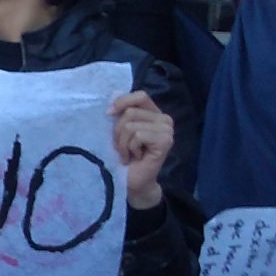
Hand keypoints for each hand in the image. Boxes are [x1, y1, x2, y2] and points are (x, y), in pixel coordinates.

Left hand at [108, 92, 173, 210]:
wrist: (132, 181)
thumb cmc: (124, 156)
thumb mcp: (118, 130)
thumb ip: (120, 113)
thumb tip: (113, 97)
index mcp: (153, 113)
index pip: (140, 95)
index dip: (122, 102)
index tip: (108, 114)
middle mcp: (164, 119)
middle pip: (130, 112)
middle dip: (118, 131)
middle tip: (122, 147)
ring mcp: (167, 130)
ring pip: (131, 125)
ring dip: (123, 143)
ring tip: (128, 153)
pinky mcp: (166, 141)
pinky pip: (138, 135)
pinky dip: (130, 148)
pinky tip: (135, 157)